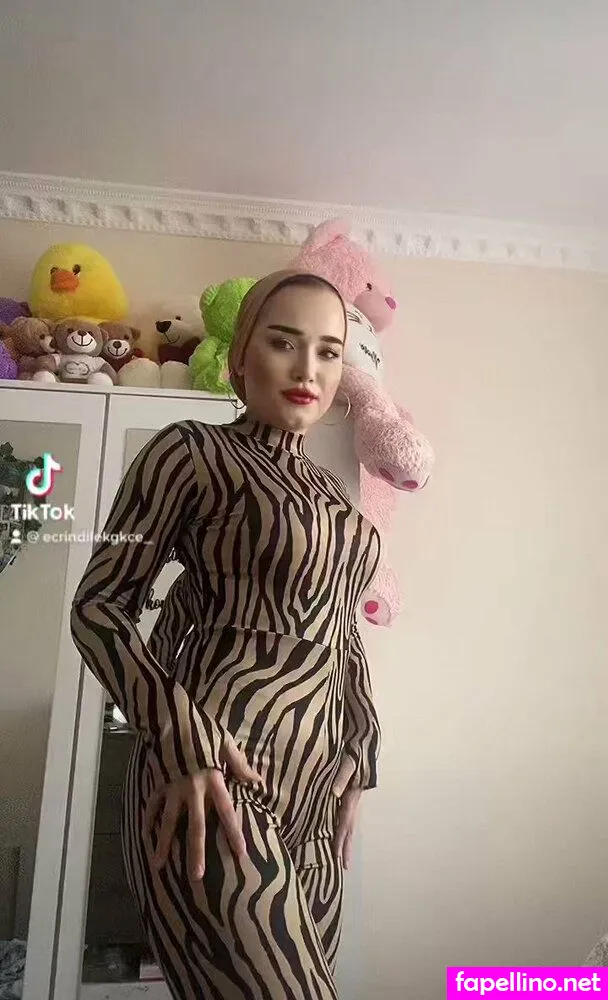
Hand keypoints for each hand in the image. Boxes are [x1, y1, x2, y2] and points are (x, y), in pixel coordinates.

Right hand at [145, 733, 261, 880]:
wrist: (171, 716)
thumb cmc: (203, 728)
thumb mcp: (225, 743)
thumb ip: (240, 765)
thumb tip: (257, 782)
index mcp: (213, 780)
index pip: (226, 811)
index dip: (234, 832)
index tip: (240, 854)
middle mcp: (192, 789)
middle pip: (195, 826)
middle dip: (196, 852)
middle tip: (197, 877)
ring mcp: (172, 788)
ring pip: (168, 822)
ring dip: (164, 844)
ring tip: (159, 865)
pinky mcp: (157, 782)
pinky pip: (151, 805)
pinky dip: (148, 820)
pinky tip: (145, 837)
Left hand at [331, 754, 361, 869]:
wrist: (363, 746)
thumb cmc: (354, 755)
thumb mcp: (348, 764)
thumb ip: (342, 778)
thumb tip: (335, 793)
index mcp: (351, 799)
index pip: (344, 824)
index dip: (340, 840)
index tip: (337, 857)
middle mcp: (352, 803)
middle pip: (349, 830)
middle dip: (345, 848)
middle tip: (344, 867)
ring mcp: (351, 801)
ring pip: (348, 825)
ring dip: (345, 841)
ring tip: (342, 858)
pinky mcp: (348, 797)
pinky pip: (344, 817)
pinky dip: (342, 829)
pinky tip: (337, 834)